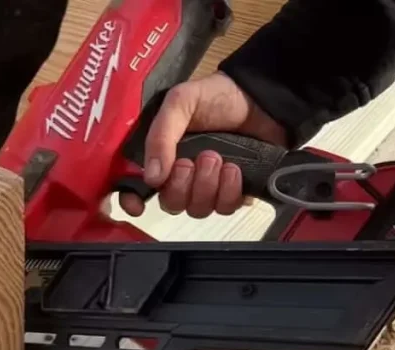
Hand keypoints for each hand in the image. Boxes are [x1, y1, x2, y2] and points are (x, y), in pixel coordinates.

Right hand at [121, 72, 288, 218]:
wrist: (262, 98)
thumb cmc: (217, 96)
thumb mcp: (181, 102)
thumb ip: (161, 136)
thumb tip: (152, 177)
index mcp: (161, 155)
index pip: (137, 188)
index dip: (132, 201)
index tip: (138, 205)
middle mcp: (181, 176)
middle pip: (171, 204)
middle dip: (182, 186)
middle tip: (197, 159)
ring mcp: (208, 187)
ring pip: (197, 209)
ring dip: (207, 186)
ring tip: (220, 160)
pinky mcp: (234, 192)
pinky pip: (224, 208)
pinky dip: (229, 191)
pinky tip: (234, 169)